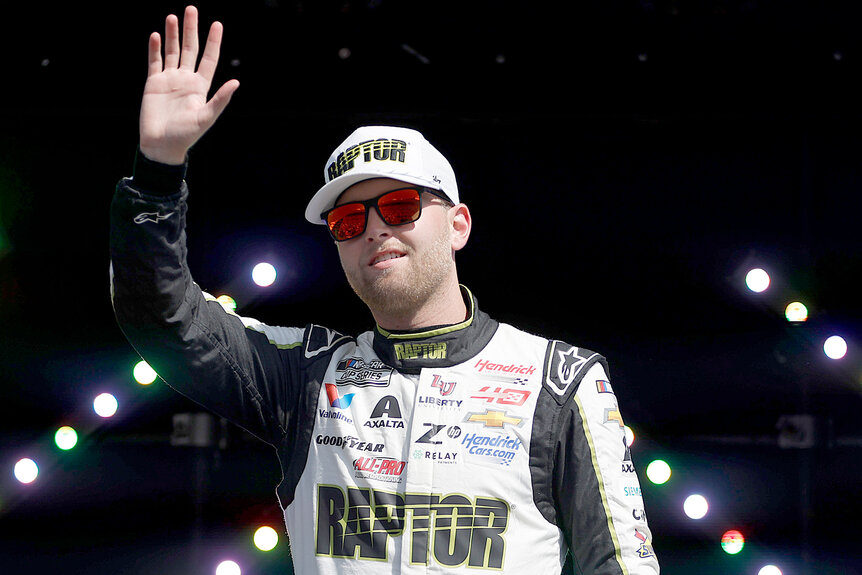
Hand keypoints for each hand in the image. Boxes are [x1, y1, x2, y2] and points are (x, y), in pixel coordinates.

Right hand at [139, 5, 238, 164]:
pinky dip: (155, 48)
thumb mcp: (206, 117)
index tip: (217, 24)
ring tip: (173, 16)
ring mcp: (170, 81)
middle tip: (192, 9)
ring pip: (172, 52)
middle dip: (191, 30)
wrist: (161, 145)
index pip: (209, 59)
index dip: (213, 42)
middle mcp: (186, 80)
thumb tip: (236, 82)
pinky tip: (157, 35)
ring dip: (173, 34)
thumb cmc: (185, 135)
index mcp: (201, 87)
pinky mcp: (154, 84)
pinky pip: (155, 62)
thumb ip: (220, 99)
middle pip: (190, 49)